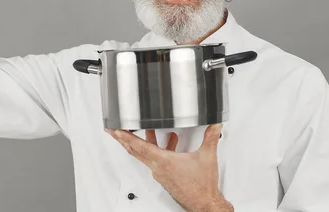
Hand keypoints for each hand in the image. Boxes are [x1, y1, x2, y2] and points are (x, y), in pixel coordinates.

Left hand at [106, 124, 233, 211]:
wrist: (204, 203)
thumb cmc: (202, 186)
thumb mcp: (207, 157)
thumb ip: (211, 138)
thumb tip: (214, 125)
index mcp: (165, 162)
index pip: (141, 147)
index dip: (127, 137)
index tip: (117, 131)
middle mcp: (159, 168)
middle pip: (136, 151)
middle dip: (124, 139)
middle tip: (113, 131)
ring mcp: (161, 174)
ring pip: (146, 155)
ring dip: (145, 142)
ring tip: (148, 130)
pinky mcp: (165, 177)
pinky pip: (156, 160)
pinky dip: (158, 150)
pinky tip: (170, 143)